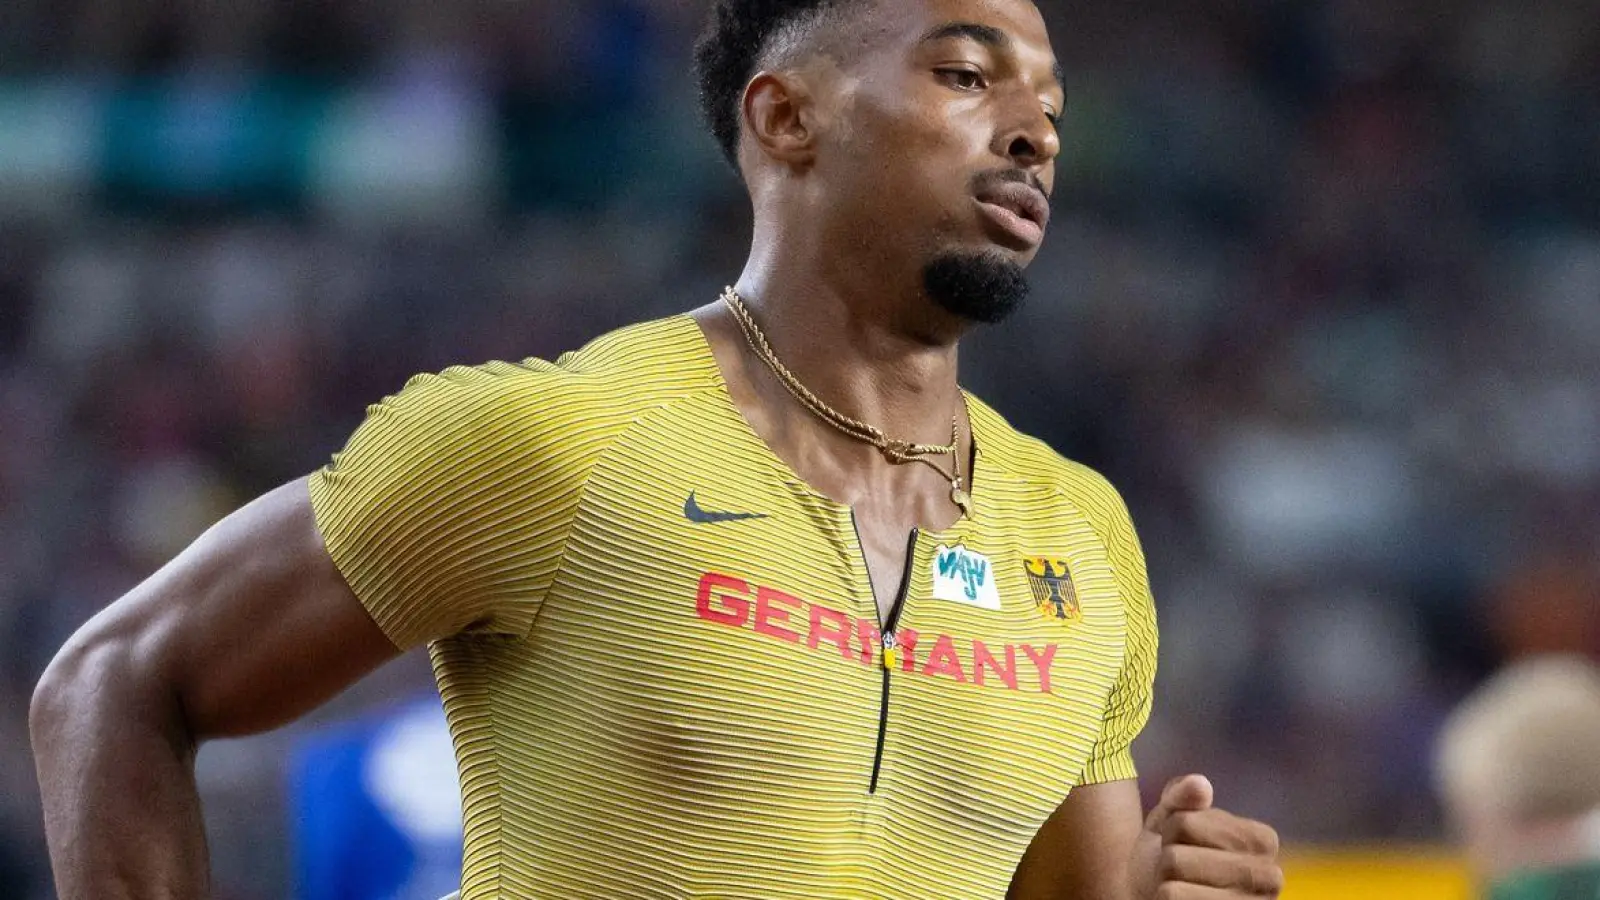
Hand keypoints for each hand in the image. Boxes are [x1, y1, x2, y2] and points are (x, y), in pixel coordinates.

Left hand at [1131, 775, 1282, 898]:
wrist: (1161, 893)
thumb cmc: (1176, 853)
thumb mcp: (1173, 816)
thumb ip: (1182, 795)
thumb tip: (1200, 784)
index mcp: (1263, 840)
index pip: (1185, 823)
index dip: (1172, 829)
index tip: (1188, 842)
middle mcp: (1269, 879)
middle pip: (1177, 859)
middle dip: (1167, 862)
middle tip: (1181, 870)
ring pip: (1172, 889)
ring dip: (1165, 886)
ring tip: (1182, 887)